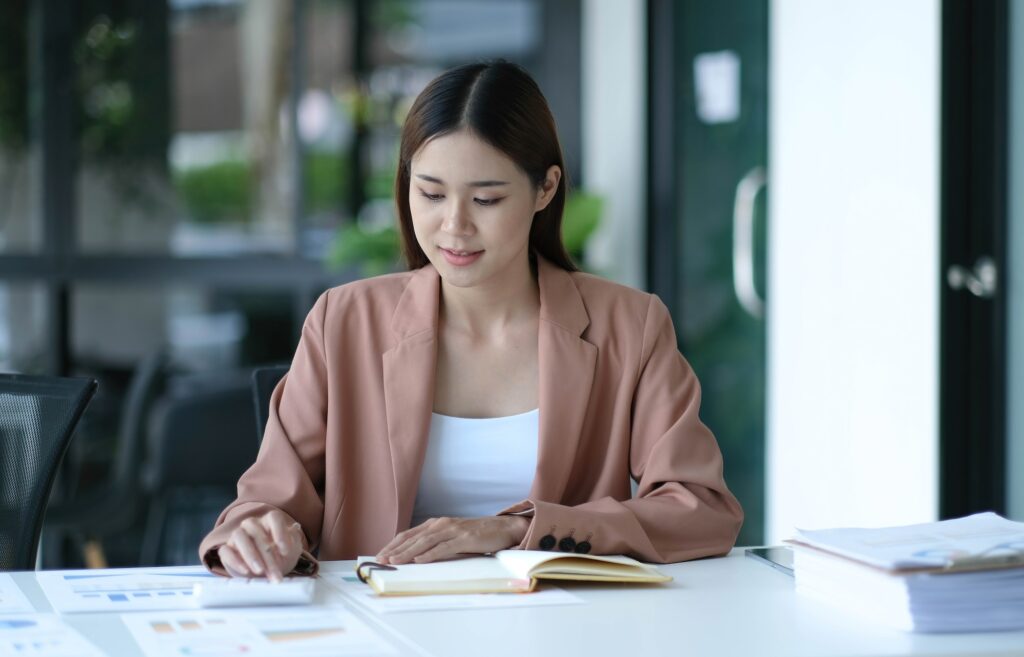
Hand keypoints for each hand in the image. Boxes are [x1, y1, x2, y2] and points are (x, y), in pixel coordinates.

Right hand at [218, 510, 304, 581]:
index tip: (285, 551)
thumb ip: (294, 539)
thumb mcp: (292, 550)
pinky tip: (245, 571)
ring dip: (250, 555)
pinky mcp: (226, 550)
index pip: (273, 517)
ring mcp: (237, 536)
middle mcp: (251, 525)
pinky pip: (226, 551)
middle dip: (267, 554)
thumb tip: (295, 527)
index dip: (280, 532)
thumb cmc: (281, 557)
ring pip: (239, 536)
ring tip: (260, 571)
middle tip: (275, 571)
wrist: (266, 573)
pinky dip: (235, 560)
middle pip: (256, 531)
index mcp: (269, 521)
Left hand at [376, 516, 529, 564]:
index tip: (380, 555)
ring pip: (425, 542)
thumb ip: (436, 542)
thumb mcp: (452, 536)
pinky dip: (430, 554)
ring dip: (408, 553)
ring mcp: (453, 530)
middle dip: (395, 550)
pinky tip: (419, 561)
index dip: (393, 544)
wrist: (503, 528)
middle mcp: (442, 524)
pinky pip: (444, 547)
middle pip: (413, 537)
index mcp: (437, 523)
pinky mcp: (464, 539)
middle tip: (381, 561)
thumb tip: (415, 556)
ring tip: (394, 562)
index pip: (409, 534)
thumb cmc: (476, 534)